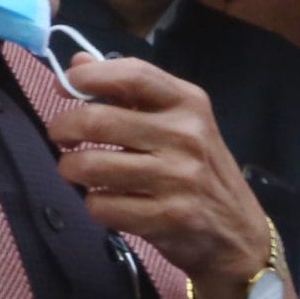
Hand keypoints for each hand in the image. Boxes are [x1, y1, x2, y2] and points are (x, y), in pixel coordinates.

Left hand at [47, 55, 270, 298]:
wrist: (238, 233)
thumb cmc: (197, 169)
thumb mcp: (176, 121)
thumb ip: (128, 91)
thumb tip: (76, 65)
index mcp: (188, 103)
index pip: (133, 75)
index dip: (89, 77)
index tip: (66, 86)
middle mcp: (185, 135)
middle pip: (96, 121)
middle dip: (62, 129)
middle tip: (62, 138)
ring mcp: (178, 178)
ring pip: (89, 166)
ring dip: (71, 170)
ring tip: (80, 171)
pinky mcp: (167, 217)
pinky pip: (100, 205)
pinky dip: (94, 204)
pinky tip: (109, 201)